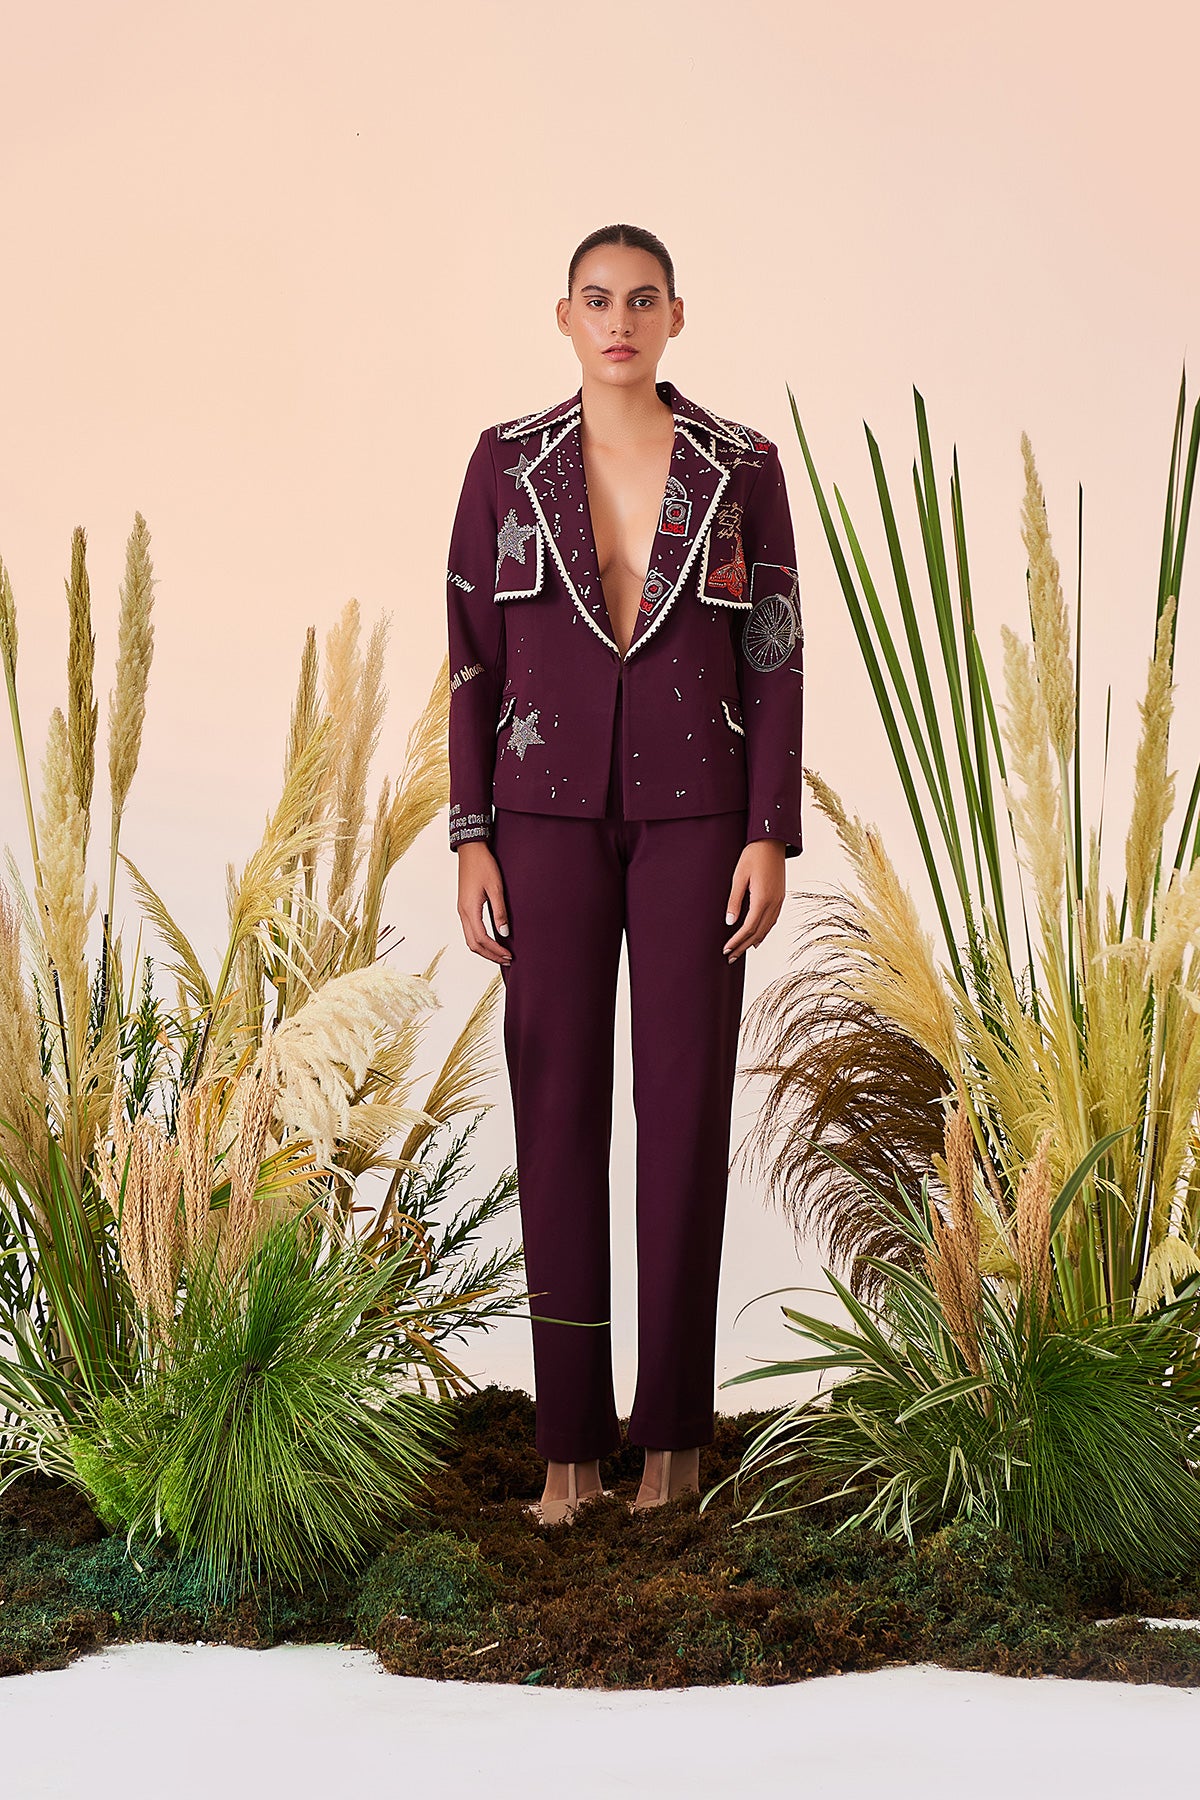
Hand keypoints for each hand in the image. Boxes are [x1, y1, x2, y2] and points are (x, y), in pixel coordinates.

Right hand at [456, 840, 512, 964]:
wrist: (470, 850)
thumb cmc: (484, 866)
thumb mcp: (496, 888)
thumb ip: (500, 911)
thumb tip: (504, 934)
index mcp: (469, 909)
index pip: (482, 939)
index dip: (495, 950)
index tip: (509, 955)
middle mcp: (462, 912)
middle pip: (473, 944)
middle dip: (490, 955)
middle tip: (507, 959)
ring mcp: (461, 910)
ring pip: (470, 939)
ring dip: (485, 949)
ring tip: (500, 953)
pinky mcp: (464, 907)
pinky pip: (470, 930)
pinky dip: (480, 940)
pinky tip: (492, 940)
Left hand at [722, 838, 786, 961]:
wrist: (772, 841)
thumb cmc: (752, 855)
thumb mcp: (739, 877)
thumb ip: (734, 901)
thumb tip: (729, 922)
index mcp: (763, 899)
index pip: (748, 928)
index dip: (737, 941)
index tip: (726, 949)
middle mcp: (774, 903)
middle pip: (758, 932)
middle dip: (743, 946)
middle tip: (730, 957)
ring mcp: (779, 900)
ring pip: (767, 928)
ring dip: (754, 941)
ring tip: (742, 951)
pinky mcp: (780, 896)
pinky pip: (773, 920)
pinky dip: (764, 931)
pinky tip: (758, 937)